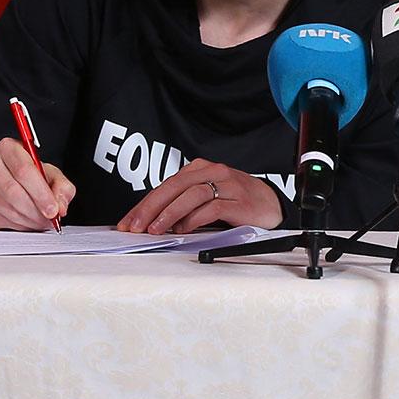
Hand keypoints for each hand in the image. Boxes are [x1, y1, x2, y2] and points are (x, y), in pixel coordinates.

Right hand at [0, 138, 75, 230]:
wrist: (12, 184)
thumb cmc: (31, 177)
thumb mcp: (53, 176)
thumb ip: (62, 188)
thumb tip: (60, 207)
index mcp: (8, 148)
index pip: (24, 171)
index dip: (41, 194)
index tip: (53, 210)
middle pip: (13, 191)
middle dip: (35, 210)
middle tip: (48, 219)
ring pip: (6, 208)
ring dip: (28, 220)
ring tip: (40, 221)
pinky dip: (16, 226)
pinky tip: (25, 221)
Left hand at [118, 159, 284, 233]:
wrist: (271, 205)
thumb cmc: (235, 201)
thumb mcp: (206, 197)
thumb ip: (182, 205)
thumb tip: (150, 222)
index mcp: (199, 169)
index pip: (165, 185)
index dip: (143, 204)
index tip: (127, 222)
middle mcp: (212, 172)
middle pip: (174, 186)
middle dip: (151, 208)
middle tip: (135, 226)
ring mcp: (227, 185)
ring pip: (191, 195)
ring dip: (169, 213)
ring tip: (155, 229)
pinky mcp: (239, 201)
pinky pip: (212, 207)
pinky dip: (194, 219)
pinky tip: (183, 230)